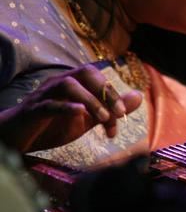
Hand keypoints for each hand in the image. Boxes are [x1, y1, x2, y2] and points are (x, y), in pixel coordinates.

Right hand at [0, 64, 142, 151]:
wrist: (19, 139)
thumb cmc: (54, 125)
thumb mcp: (88, 119)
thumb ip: (112, 108)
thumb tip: (139, 96)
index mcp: (74, 83)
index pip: (98, 78)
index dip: (114, 95)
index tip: (122, 117)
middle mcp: (59, 83)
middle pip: (85, 72)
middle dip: (105, 91)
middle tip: (118, 114)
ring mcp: (44, 95)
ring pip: (68, 85)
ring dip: (90, 101)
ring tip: (103, 120)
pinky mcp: (33, 111)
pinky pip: (49, 104)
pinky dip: (66, 107)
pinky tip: (80, 114)